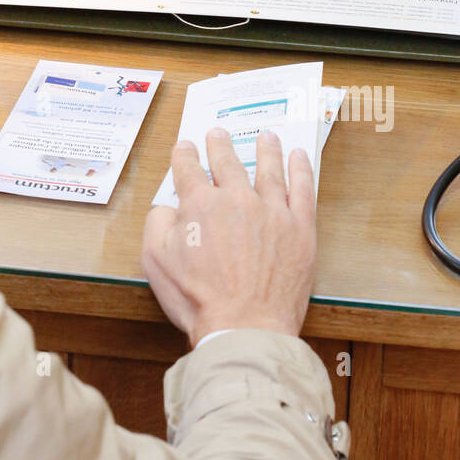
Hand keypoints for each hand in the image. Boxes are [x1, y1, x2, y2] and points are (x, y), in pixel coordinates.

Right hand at [142, 130, 315, 345]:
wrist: (244, 327)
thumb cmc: (198, 300)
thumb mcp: (156, 260)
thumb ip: (157, 223)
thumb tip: (167, 207)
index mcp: (200, 204)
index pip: (188, 169)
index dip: (184, 155)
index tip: (185, 147)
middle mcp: (237, 199)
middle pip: (227, 163)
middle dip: (219, 145)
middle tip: (218, 133)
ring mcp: (272, 211)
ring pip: (268, 169)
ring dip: (266, 149)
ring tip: (266, 136)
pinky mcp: (300, 228)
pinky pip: (303, 190)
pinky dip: (301, 170)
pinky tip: (298, 157)